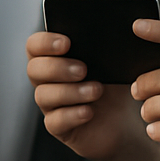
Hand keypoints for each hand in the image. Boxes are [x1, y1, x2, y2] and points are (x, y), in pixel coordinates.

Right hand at [26, 30, 147, 160]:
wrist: (126, 119)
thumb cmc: (115, 85)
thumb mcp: (111, 63)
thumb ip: (101, 47)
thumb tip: (102, 33)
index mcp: (54, 58)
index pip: (34, 45)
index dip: (45, 43)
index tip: (66, 43)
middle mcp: (46, 80)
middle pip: (34, 69)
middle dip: (57, 68)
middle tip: (83, 69)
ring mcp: (50, 105)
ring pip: (43, 95)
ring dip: (69, 91)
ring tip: (96, 91)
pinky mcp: (59, 127)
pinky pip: (55, 121)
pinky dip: (72, 115)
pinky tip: (89, 112)